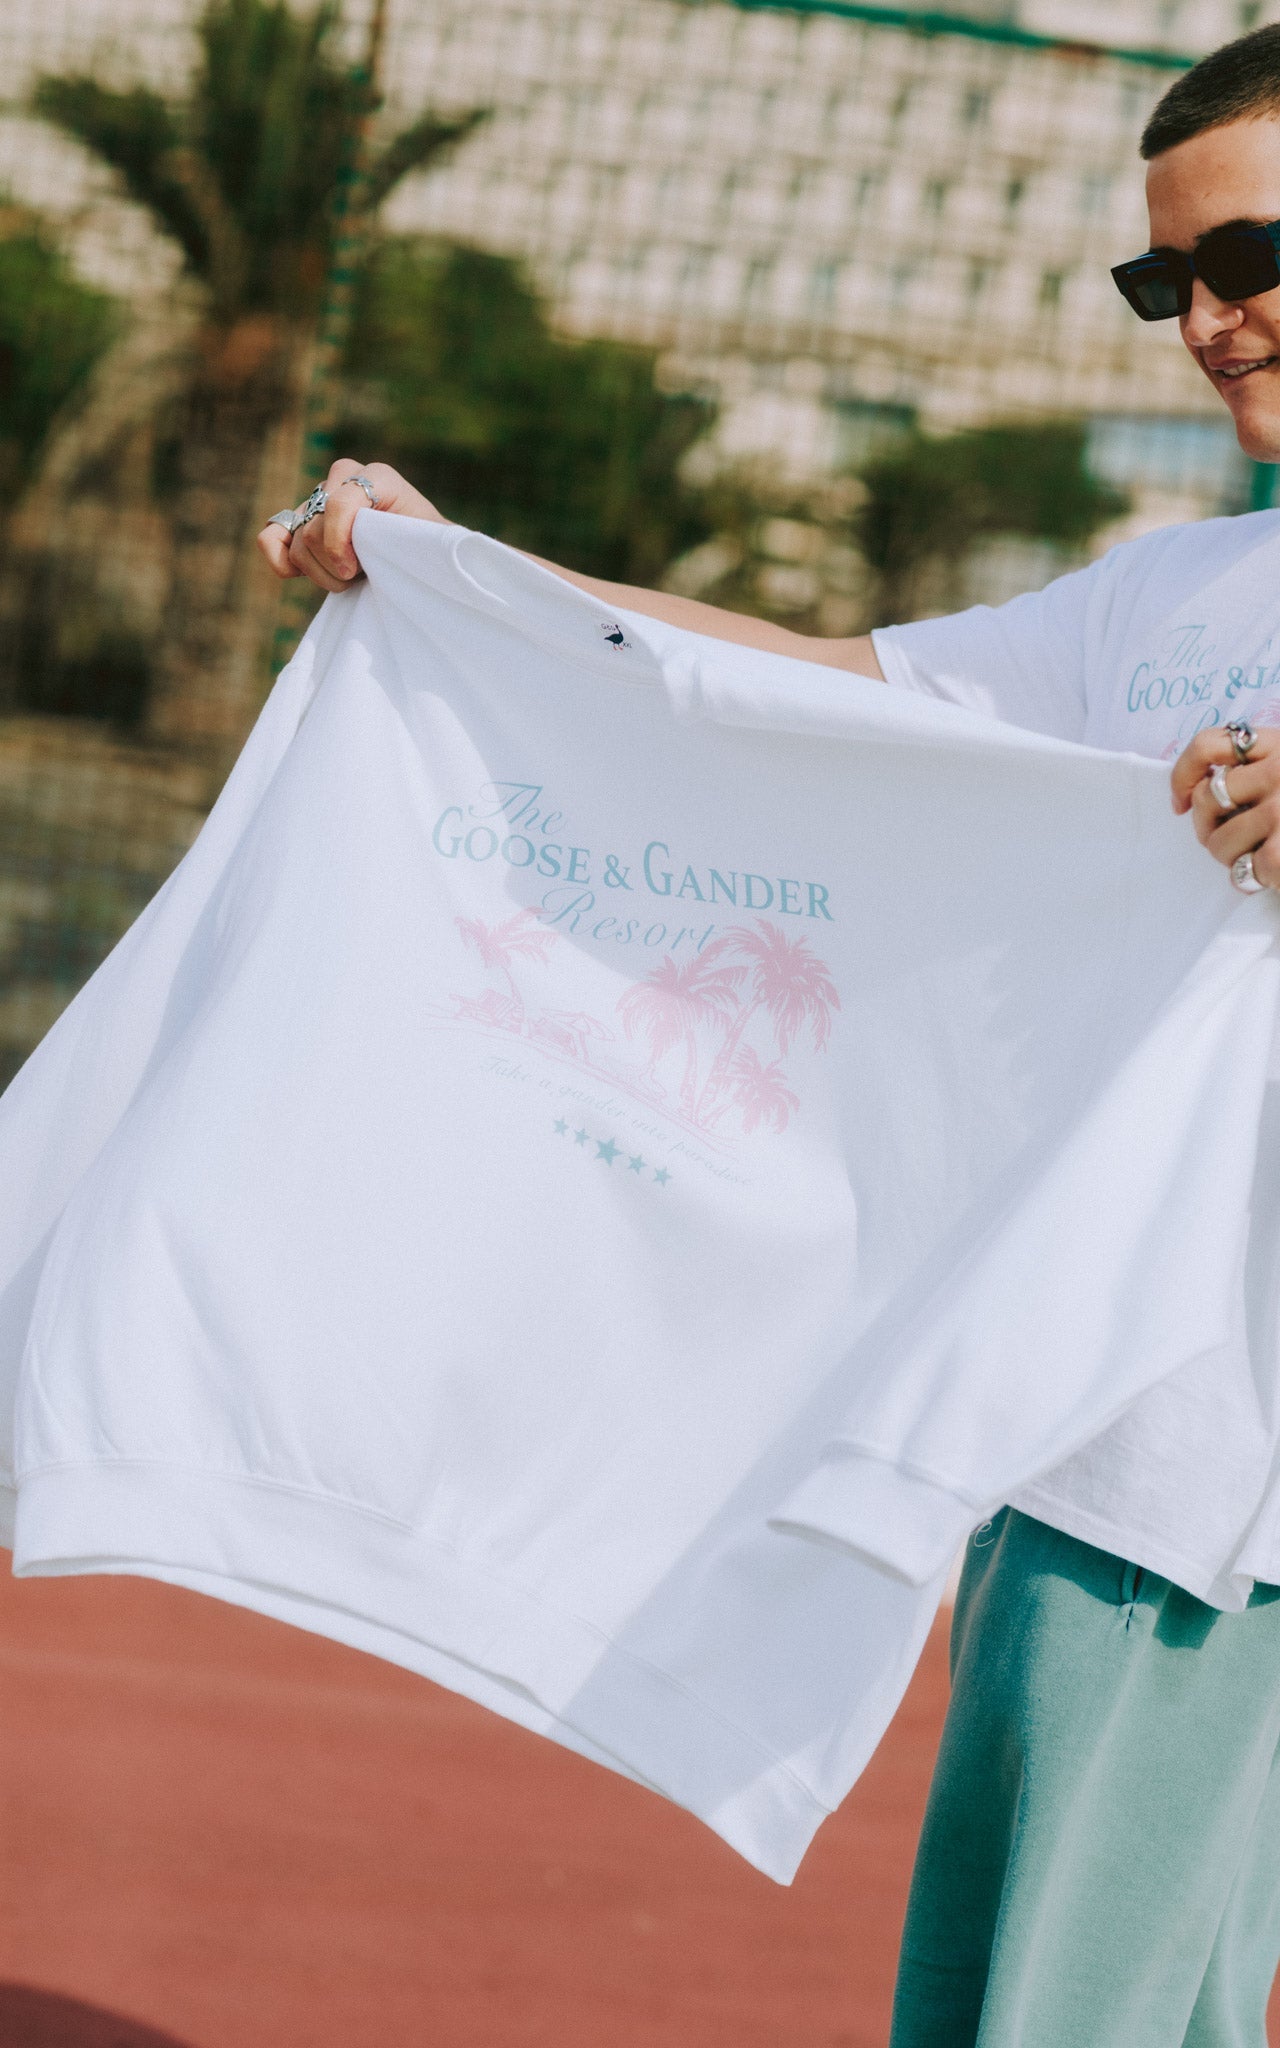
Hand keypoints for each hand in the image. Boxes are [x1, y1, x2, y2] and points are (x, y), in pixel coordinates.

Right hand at [256, 460, 447, 592]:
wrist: (418, 558)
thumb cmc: (430, 551)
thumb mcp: (433, 542)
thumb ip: (417, 533)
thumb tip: (395, 540)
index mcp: (379, 476)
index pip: (340, 503)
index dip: (340, 543)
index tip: (356, 571)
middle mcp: (345, 477)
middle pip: (315, 526)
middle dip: (334, 564)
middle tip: (362, 576)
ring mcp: (320, 498)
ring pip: (297, 540)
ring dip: (319, 572)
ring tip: (349, 578)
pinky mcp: (302, 521)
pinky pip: (272, 535)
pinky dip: (279, 559)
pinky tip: (299, 574)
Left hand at [1171, 725, 1279, 885]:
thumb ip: (1255, 770)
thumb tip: (1193, 798)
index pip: (1208, 745)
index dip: (1183, 776)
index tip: (1180, 804)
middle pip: (1206, 798)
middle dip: (1207, 828)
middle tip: (1228, 842)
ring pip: (1218, 841)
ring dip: (1230, 859)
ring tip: (1253, 859)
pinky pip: (1246, 870)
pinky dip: (1255, 879)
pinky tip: (1273, 874)